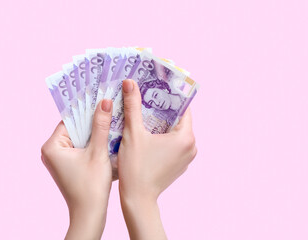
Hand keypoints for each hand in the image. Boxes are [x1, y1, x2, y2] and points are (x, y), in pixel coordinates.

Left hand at [41, 99, 112, 239]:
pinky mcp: (67, 166)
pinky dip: (92, 142)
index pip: (70, 119)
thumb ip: (100, 125)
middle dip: (91, 120)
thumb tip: (105, 102)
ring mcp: (58, 160)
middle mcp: (51, 152)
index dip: (86, 108)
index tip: (99, 96)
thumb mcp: (98, 152)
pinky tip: (106, 136)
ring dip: (93, 131)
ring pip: (79, 137)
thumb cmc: (92, 186)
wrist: (89, 215)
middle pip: (74, 128)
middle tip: (107, 105)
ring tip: (110, 118)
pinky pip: (80, 147)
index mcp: (52, 146)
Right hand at [118, 79, 196, 239]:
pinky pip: (173, 144)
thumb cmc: (136, 167)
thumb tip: (130, 83)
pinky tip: (147, 134)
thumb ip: (133, 106)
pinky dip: (163, 137)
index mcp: (185, 137)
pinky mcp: (180, 164)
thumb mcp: (133, 133)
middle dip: (162, 109)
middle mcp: (192, 146)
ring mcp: (187, 157)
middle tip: (145, 98)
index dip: (169, 96)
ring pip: (175, 132)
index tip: (156, 87)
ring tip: (144, 114)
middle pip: (178, 119)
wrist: (138, 199)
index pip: (182, 107)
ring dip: (161, 123)